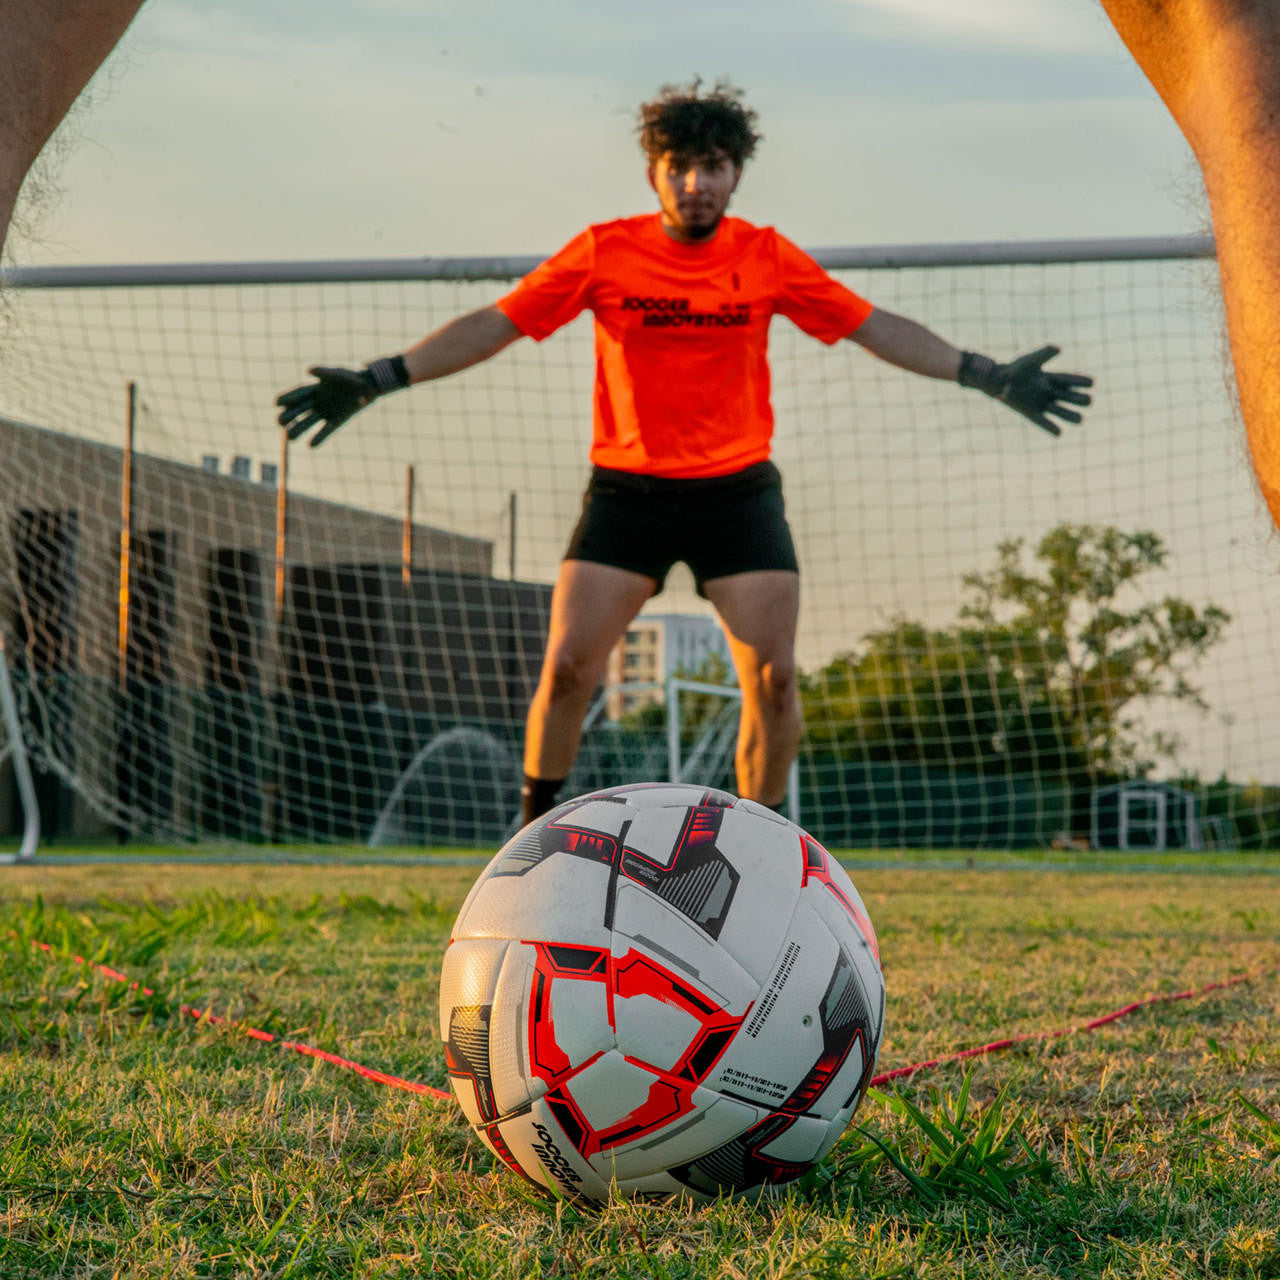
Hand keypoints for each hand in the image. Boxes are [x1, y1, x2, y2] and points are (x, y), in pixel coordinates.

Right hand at [276, 356, 406, 446]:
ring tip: (289, 437)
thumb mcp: (338, 373)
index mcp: (314, 388)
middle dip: (289, 416)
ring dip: (299, 429)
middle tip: (279, 422)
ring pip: (309, 421)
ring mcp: (326, 411)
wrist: (368, 386)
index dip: (287, 398)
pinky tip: (311, 445)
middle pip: (299, 410)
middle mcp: (317, 401)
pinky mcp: (336, 420)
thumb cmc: (351, 376)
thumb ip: (324, 372)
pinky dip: (319, 437)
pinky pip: (326, 430)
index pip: (297, 394)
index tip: (276, 403)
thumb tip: (309, 371)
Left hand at [959, 346, 1092, 435]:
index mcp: (1049, 379)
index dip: (1079, 381)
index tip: (1092, 383)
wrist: (997, 380)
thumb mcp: (1031, 360)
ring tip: (1081, 420)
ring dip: (1069, 416)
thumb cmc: (1014, 369)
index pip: (1068, 380)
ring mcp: (1039, 402)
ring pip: (1058, 410)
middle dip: (1078, 399)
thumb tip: (1058, 348)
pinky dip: (1049, 427)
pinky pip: (1041, 421)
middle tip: (1089, 401)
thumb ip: (1044, 353)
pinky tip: (1059, 433)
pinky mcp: (1030, 412)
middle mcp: (1046, 392)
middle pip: (1067, 397)